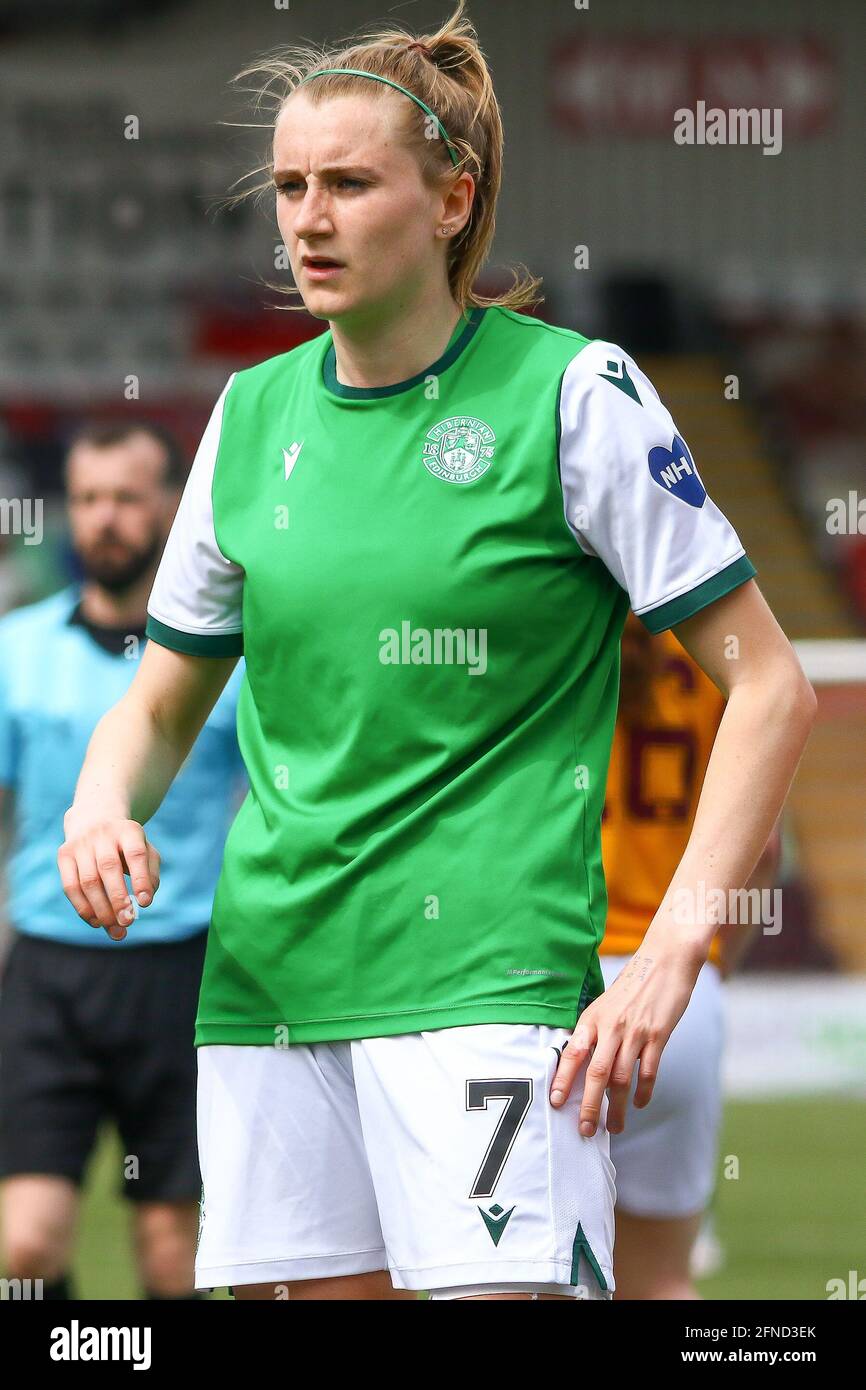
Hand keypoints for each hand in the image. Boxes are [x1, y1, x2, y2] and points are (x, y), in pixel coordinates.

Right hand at [57, 813, 160, 940]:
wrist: (95, 820)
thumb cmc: (127, 845)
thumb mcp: (146, 851)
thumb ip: (151, 874)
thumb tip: (143, 901)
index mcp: (129, 830)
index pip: (136, 854)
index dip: (141, 879)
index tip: (145, 903)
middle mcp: (103, 834)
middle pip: (108, 868)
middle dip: (118, 898)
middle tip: (127, 922)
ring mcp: (81, 844)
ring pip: (88, 881)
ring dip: (101, 909)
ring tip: (115, 930)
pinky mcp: (64, 855)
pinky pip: (70, 886)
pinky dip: (83, 908)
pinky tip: (96, 923)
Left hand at [549, 947, 699, 1134]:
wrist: (665, 960)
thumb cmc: (633, 984)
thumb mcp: (605, 1003)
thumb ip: (594, 1030)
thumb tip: (580, 1059)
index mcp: (593, 1018)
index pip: (573, 1053)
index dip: (563, 1079)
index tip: (556, 1102)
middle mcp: (612, 1026)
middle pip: (597, 1073)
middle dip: (589, 1106)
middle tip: (585, 1130)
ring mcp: (636, 1032)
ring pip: (622, 1078)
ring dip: (617, 1108)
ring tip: (614, 1127)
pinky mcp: (658, 1035)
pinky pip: (649, 1071)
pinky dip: (643, 1091)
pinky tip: (638, 1104)